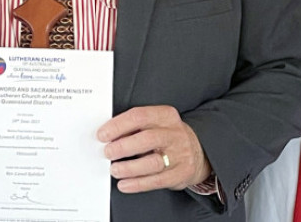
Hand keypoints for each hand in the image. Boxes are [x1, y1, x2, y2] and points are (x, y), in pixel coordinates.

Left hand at [97, 105, 211, 193]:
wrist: (198, 151)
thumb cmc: (167, 136)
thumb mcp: (156, 123)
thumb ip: (135, 127)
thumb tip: (108, 136)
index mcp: (165, 115)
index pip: (139, 116)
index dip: (118, 125)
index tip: (103, 135)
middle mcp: (175, 133)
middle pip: (147, 139)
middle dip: (123, 147)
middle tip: (108, 153)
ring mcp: (180, 154)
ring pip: (153, 162)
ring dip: (129, 168)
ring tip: (115, 170)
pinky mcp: (181, 173)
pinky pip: (157, 180)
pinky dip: (137, 184)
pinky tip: (125, 184)